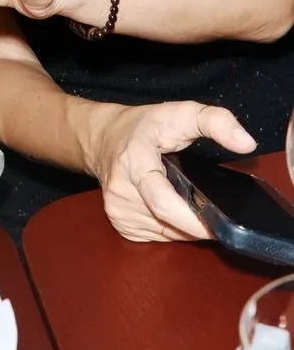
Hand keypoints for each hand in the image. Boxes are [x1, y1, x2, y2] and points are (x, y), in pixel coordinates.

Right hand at [85, 100, 256, 241]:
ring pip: (167, 233)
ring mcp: (117, 210)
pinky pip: (158, 236)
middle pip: (169, 222)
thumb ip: (215, 121)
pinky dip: (172, 228)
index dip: (191, 218)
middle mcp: (121, 190)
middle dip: (197, 221)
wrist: (102, 137)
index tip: (218, 224)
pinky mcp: (119, 225)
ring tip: (190, 201)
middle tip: (215, 208)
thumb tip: (246, 143)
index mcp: (134, 161)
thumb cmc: (144, 126)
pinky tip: (172, 209)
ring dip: (185, 225)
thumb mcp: (179, 112)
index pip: (161, 200)